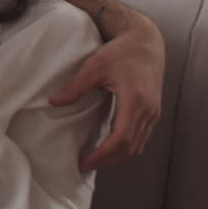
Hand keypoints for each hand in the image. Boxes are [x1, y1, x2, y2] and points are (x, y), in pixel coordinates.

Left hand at [52, 8, 165, 170]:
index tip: (85, 162)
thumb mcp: (94, 67)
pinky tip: (110, 148)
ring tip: (95, 161)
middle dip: (108, 160)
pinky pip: (141, 136)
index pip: (121, 139)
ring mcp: (154, 112)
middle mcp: (148, 110)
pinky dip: (126, 146)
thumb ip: (75, 87)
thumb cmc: (121, 52)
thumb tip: (54, 102)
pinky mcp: (153, 111)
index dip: (103, 155)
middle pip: (130, 147)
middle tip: (85, 166)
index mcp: (135, 101)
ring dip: (118, 156)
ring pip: (138, 145)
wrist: (146, 41)